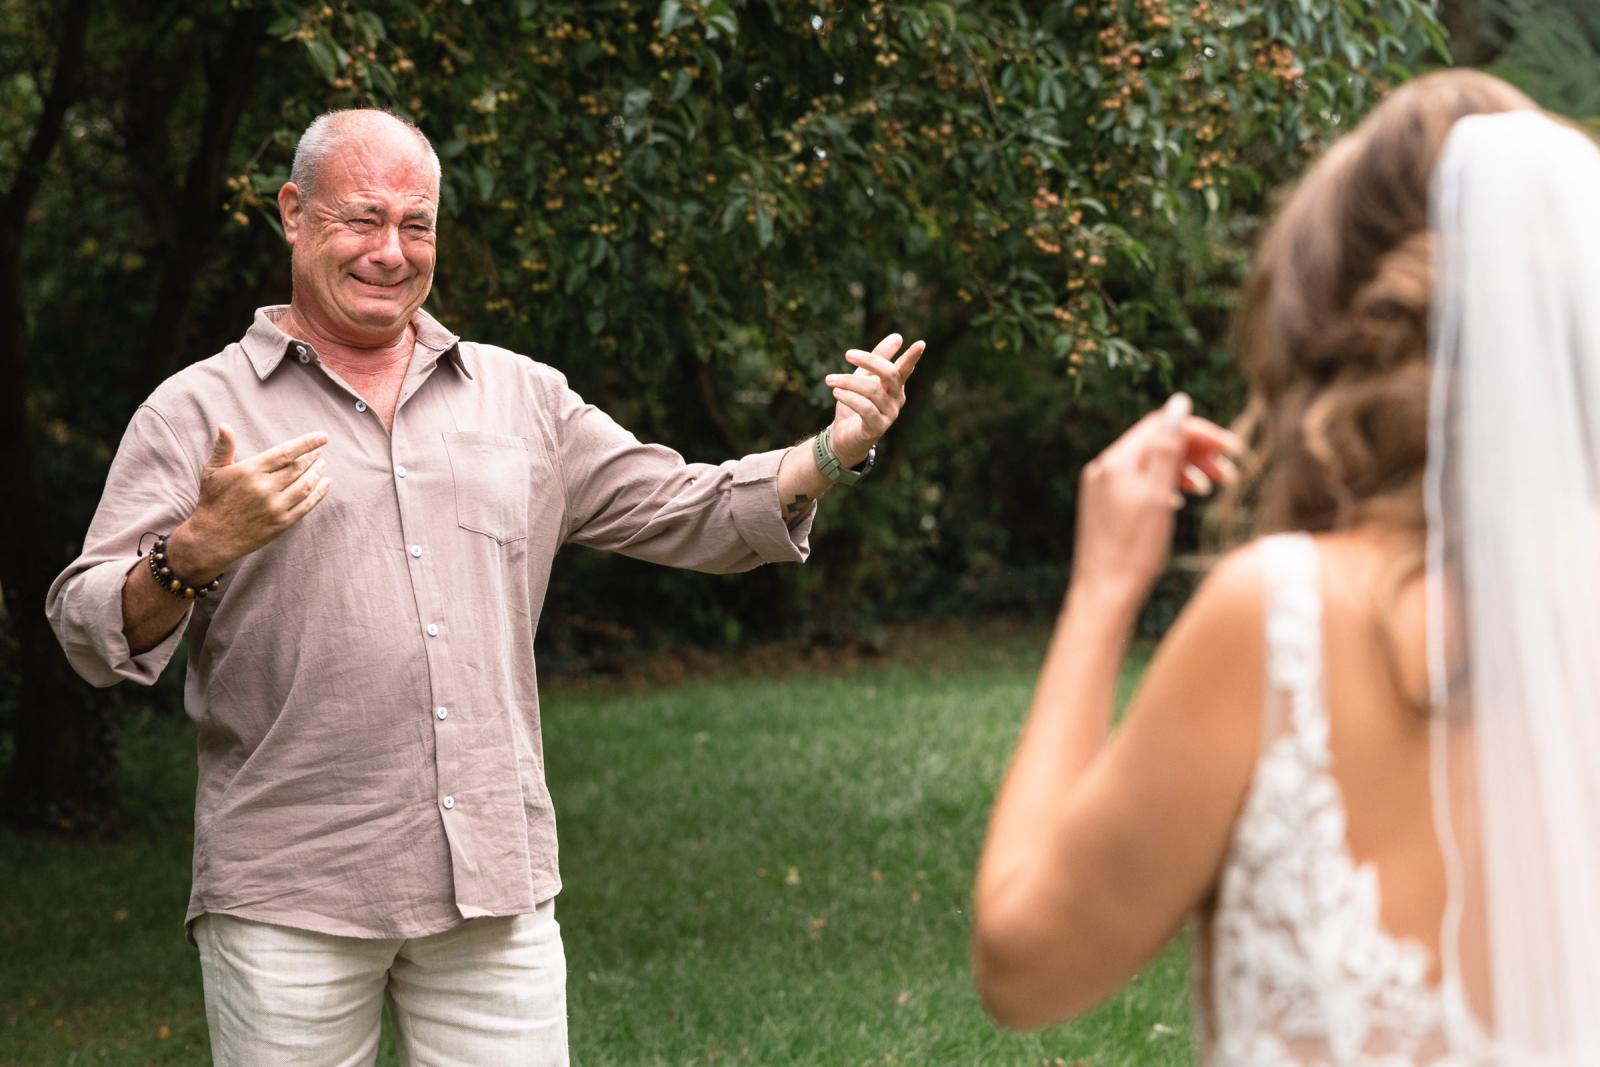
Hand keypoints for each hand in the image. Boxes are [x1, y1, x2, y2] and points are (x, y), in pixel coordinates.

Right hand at [167, 425, 333, 578]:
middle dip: (313, 458)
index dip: (307, 443)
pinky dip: (319, 493)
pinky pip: (307, 505)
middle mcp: (265, 488)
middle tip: (319, 452)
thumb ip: (223, 448)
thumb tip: (225, 425)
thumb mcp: (212, 471)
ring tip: (322, 465)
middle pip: (299, 468)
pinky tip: (325, 484)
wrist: (212, 538)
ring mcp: (275, 507)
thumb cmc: (212, 501)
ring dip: (318, 473)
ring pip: (306, 485)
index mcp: (250, 471)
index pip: (286, 452)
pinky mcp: (282, 523)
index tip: (322, 437)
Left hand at [823, 333, 925, 467]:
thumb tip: (898, 337)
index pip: (905, 368)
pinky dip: (849, 397)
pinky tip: (836, 392)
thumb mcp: (864, 377)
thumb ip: (878, 358)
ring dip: (848, 381)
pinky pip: (865, 408)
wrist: (843, 436)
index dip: (912, 357)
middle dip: (869, 361)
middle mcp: (896, 399)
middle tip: (847, 354)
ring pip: (872, 390)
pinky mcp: (877, 428)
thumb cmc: (855, 404)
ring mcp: (889, 414)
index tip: (921, 343)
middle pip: (889, 374)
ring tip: (830, 379)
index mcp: (895, 385)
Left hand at [1069, 394, 1238, 613]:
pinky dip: (1167, 485)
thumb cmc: (1133, 549)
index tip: (1232, 448)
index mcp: (1115, 461)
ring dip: (1186, 469)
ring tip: (1211, 488)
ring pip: (1151, 465)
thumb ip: (1167, 447)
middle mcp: (1104, 469)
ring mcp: (1103, 488)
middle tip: (1228, 472)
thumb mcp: (1157, 494)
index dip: (1199, 432)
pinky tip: (1184, 499)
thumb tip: (1179, 403)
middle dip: (1196, 452)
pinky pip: (1141, 483)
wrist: (1105, 594)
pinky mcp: (1107, 507)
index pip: (1161, 426)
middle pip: (1157, 443)